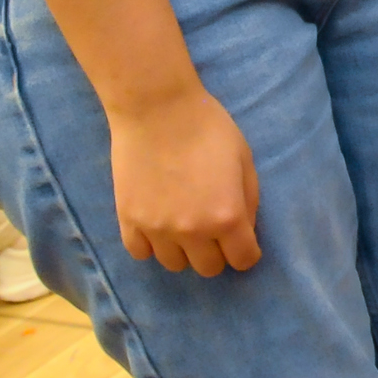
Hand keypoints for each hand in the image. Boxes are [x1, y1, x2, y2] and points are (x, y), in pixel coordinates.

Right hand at [106, 88, 260, 276]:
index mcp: (227, 217)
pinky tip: (157, 224)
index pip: (243, 260)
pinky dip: (151, 245)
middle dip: (217, 252)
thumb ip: (248, 201)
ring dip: (184, 250)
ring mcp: (157, 230)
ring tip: (183, 223)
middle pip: (209, 269)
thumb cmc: (209, 128)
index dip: (247, 252)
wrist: (157, 109)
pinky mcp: (128, 221)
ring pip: (174, 265)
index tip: (242, 241)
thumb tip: (246, 230)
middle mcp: (193, 232)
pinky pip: (141, 253)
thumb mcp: (244, 160)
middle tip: (212, 228)